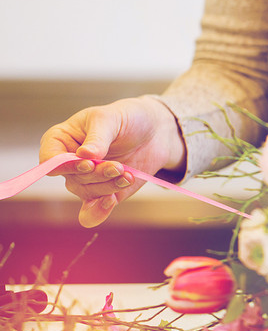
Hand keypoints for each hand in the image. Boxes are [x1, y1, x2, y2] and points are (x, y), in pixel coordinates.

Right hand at [39, 96, 185, 227]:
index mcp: (60, 140)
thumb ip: (98, 137)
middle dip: (97, 174)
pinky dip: (97, 213)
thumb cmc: (126, 118)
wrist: (154, 132)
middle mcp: (69, 163)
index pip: (49, 160)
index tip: (88, 163)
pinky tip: (110, 202)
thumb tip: (84, 155)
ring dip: (108, 186)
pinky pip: (91, 212)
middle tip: (117, 166)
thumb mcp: (110, 118)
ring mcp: (86, 180)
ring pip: (87, 193)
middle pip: (72, 178)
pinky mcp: (103, 193)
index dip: (65, 166)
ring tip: (127, 174)